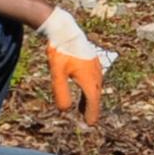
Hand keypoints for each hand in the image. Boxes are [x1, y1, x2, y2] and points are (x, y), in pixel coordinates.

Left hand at [39, 5, 106, 123]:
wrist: (64, 30)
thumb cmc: (60, 51)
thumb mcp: (57, 74)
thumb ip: (61, 93)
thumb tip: (64, 111)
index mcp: (89, 79)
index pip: (92, 101)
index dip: (91, 114)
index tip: (90, 124)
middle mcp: (95, 74)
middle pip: (95, 95)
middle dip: (92, 108)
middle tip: (88, 120)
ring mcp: (95, 66)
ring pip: (95, 87)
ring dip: (90, 99)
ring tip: (83, 108)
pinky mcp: (92, 60)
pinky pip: (94, 79)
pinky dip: (90, 88)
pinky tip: (84, 88)